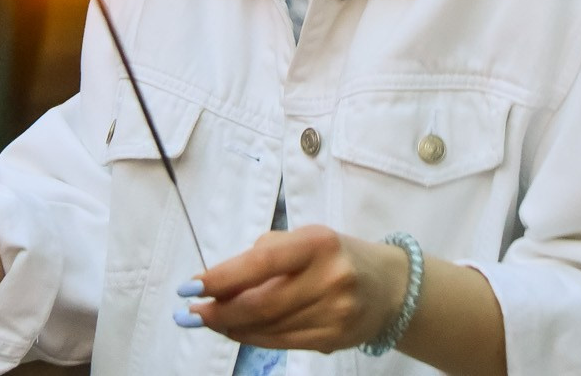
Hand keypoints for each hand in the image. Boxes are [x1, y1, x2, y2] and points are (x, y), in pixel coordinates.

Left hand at [183, 226, 409, 352]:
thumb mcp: (307, 238)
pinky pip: (281, 342)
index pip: (261, 263)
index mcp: (319, 243)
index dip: (222, 278)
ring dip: (231, 326)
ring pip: (268, 327)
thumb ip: (265, 255)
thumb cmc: (336, 255)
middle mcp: (330, 279)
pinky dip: (252, 338)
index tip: (191, 286)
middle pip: (261, 303)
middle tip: (192, 312)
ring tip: (210, 319)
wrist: (389, 287)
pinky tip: (236, 330)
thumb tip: (217, 281)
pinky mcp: (333, 339)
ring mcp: (334, 313)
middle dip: (219, 310)